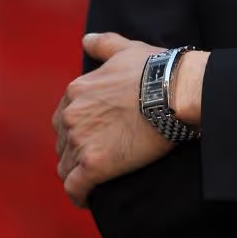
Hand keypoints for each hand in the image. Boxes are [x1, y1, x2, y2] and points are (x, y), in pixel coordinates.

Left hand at [52, 32, 174, 206]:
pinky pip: (75, 188)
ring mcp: (80, 141)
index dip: (78, 128)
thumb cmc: (155, 69)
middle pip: (63, 142)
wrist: (173, 91)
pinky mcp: (93, 166)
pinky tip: (89, 197)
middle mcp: (71, 116)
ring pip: (66, 166)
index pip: (64, 117)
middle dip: (76, 150)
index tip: (94, 135)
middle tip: (98, 156)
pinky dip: (80, 195)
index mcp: (77, 91)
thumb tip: (86, 40)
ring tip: (94, 180)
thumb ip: (103, 44)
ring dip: (77, 173)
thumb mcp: (126, 48)